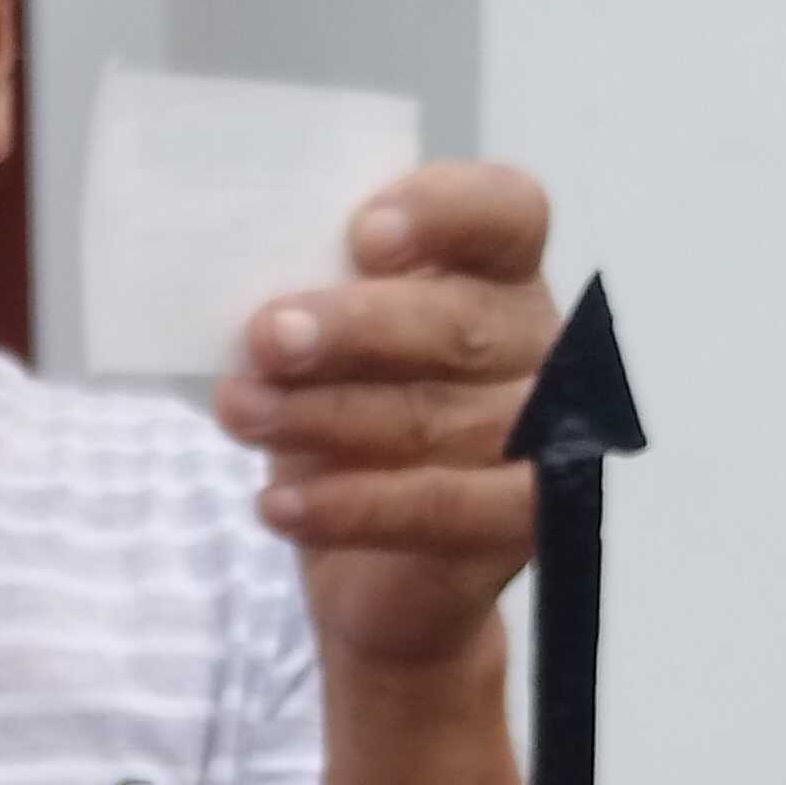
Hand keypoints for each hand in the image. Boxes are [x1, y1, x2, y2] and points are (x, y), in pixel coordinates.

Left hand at [214, 161, 555, 670]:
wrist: (373, 572)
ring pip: (433, 417)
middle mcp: (539, 345)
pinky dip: (350, 506)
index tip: (362, 236)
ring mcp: (543, 437)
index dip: (443, 214)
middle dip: (352, 328)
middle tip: (265, 338)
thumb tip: (243, 285)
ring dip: (320, 416)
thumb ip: (316, 301)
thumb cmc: (349, 423)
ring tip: (242, 414)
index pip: (503, 212)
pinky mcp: (521, 521)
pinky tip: (278, 505)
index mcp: (499, 273)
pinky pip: (437, 507)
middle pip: (458, 322)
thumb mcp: (328, 349)